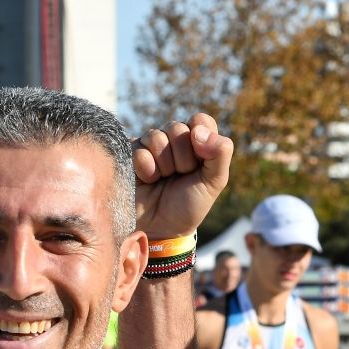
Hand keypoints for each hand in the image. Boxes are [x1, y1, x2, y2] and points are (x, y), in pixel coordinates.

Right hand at [132, 113, 232, 239]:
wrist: (160, 228)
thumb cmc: (188, 206)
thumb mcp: (213, 184)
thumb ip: (219, 155)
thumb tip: (199, 129)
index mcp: (197, 144)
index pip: (201, 120)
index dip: (201, 138)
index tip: (200, 160)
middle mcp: (173, 140)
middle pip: (177, 127)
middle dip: (183, 158)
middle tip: (180, 176)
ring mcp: (150, 145)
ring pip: (156, 137)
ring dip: (164, 164)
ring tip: (163, 180)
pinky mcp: (129, 153)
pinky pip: (139, 149)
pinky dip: (147, 169)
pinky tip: (148, 180)